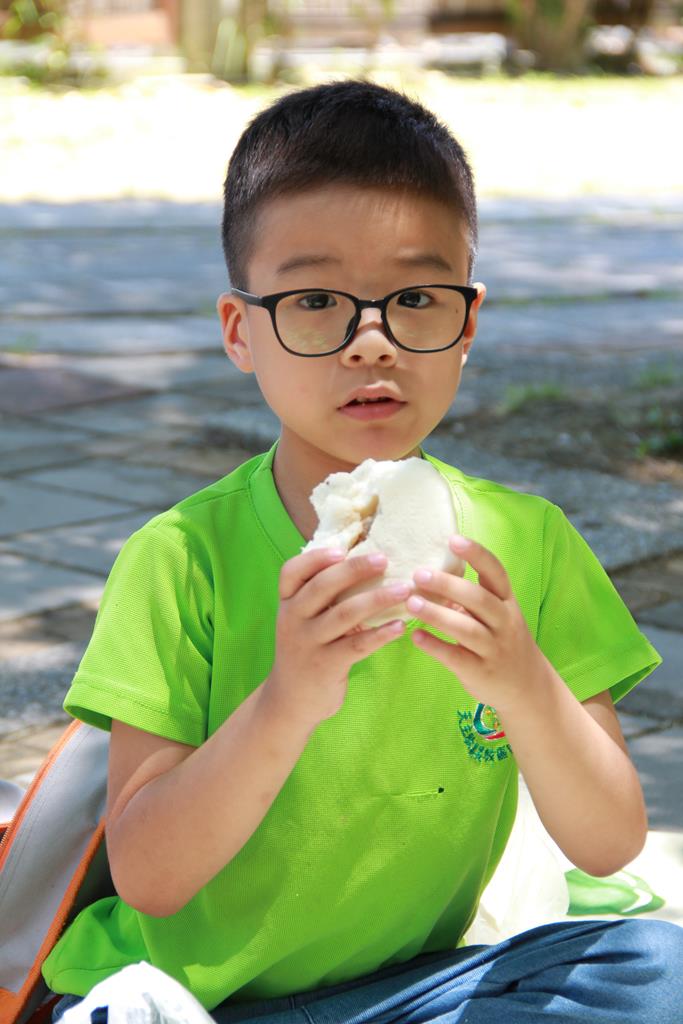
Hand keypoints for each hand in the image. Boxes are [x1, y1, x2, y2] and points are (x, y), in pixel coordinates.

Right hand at [264, 547, 412, 731]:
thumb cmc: (305, 651)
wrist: (290, 701)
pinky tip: (401, 627)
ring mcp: (308, 643)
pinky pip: (357, 646)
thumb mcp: (301, 621)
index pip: (291, 572)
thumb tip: (359, 562)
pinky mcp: (325, 666)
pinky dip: (381, 634)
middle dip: (355, 569)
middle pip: (322, 587)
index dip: (315, 558)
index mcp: (287, 604)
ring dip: (377, 599)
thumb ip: (318, 597)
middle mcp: (293, 620)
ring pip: (344, 614)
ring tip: (404, 590)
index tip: (341, 549)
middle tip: (385, 559)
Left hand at [406, 536, 547, 712]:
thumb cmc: (502, 641)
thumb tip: (432, 572)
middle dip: (448, 584)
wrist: (527, 688)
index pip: (496, 572)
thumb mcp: (495, 615)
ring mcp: (495, 648)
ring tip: (411, 603)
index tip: (453, 539)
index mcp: (506, 602)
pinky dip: (435, 646)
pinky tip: (416, 636)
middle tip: (419, 574)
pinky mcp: (481, 671)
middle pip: (478, 599)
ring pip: (466, 628)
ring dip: (437, 614)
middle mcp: (504, 622)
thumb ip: (471, 596)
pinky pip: (457, 657)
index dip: (476, 554)